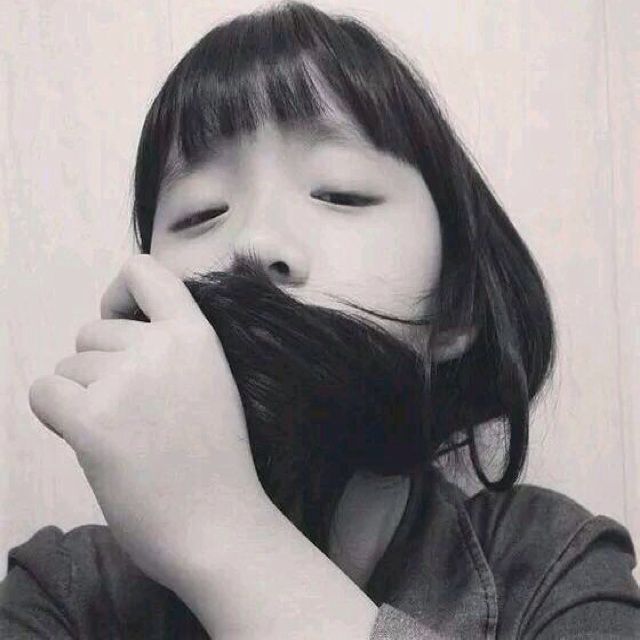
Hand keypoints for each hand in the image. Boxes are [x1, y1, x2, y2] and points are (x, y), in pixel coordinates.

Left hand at [28, 254, 269, 589]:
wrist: (220, 525)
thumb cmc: (214, 462)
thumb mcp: (211, 383)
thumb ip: (172, 351)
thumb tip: (113, 339)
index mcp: (197, 336)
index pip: (144, 271)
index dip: (120, 292)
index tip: (121, 322)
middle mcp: (161, 347)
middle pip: (93, 332)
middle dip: (101, 368)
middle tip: (136, 413)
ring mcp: (126, 382)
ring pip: (69, 367)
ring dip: (85, 398)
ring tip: (127, 436)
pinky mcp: (93, 421)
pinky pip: (45, 393)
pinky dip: (58, 415)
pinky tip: (92, 441)